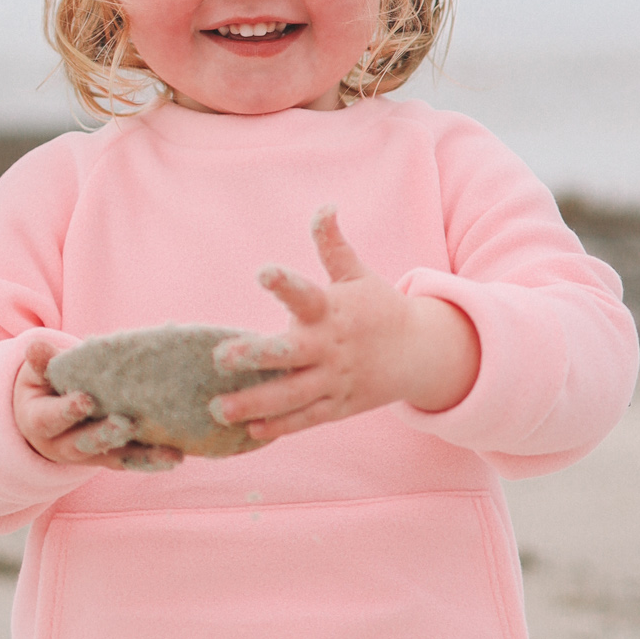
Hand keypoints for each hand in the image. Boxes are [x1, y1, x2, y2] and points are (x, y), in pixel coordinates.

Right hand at [13, 337, 182, 471]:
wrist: (48, 413)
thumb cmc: (46, 385)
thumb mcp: (38, 373)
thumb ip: (43, 363)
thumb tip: (35, 346)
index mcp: (39, 421)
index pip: (49, 418)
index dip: (66, 411)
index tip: (85, 400)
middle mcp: (63, 445)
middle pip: (84, 444)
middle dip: (105, 435)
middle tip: (126, 424)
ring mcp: (90, 454)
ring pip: (115, 458)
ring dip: (142, 457)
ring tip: (169, 454)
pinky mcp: (112, 457)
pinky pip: (132, 461)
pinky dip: (153, 460)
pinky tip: (176, 456)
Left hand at [208, 207, 479, 444]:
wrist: (421, 353)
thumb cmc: (378, 308)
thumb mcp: (358, 275)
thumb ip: (333, 245)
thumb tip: (325, 207)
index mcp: (332, 310)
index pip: (306, 294)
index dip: (285, 283)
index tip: (263, 272)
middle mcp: (331, 346)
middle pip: (290, 353)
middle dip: (255, 356)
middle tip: (220, 356)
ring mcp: (335, 379)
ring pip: (292, 395)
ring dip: (255, 403)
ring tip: (218, 409)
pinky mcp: (338, 406)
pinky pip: (306, 419)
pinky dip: (281, 426)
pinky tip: (251, 431)